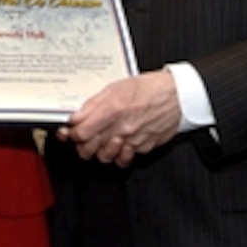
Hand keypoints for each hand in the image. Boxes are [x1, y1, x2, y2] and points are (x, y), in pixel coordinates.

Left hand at [56, 70, 180, 166]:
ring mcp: (133, 139)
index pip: (81, 133)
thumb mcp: (114, 87)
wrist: (176, 95)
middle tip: (81, 138)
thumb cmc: (147, 88)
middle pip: (89, 149)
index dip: (71, 134)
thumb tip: (76, 117)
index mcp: (111, 110)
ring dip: (98, 151)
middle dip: (81, 145)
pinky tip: (117, 146)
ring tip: (98, 141)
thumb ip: (92, 104)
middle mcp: (121, 127)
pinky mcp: (143, 146)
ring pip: (105, 157)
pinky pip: (124, 158)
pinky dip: (118, 155)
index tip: (70, 131)